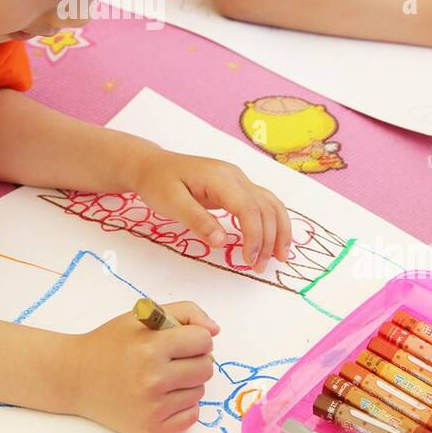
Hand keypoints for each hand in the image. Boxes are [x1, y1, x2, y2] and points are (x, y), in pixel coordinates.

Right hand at [65, 302, 217, 432]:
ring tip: (160, 376)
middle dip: (194, 358)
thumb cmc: (109, 343)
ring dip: (186, 382)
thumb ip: (184, 313)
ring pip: (199, 391)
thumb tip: (214, 330)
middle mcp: (153, 380)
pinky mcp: (153, 430)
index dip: (195, 336)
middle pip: (206, 367)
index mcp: (151, 348)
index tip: (181, 339)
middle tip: (170, 357)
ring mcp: (153, 408)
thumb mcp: (142, 316)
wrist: (75, 377)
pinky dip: (181, 405)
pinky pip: (192, 415)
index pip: (204, 340)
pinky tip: (160, 395)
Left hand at [128, 148, 291, 270]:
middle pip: (265, 207)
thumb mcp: (171, 203)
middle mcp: (235, 176)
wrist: (152, 165)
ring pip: (270, 203)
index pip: (248, 208)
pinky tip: (274, 240)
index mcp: (219, 178)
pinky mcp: (236, 187)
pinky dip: (273, 222)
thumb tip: (221, 241)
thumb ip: (197, 221)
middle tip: (258, 267)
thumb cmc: (158, 182)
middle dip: (268, 239)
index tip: (249, 260)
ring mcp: (238, 180)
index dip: (254, 236)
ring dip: (279, 230)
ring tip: (279, 257)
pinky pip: (262, 203)